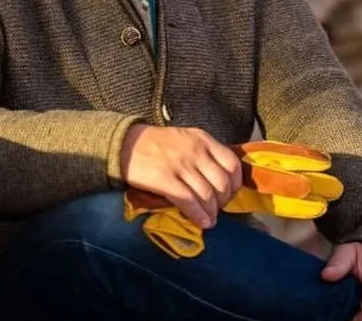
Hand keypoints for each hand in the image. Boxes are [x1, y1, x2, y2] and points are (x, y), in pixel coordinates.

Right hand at [120, 125, 242, 228]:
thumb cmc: (155, 143)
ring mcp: (180, 165)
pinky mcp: (165, 179)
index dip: (235, 183)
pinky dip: (198, 215)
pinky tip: (201, 222)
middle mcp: (195, 151)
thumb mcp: (185, 139)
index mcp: (202, 139)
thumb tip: (221, 178)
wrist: (125, 143)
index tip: (230, 193)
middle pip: (222, 183)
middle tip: (218, 209)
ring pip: (207, 195)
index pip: (232, 163)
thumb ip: (203, 153)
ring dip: (212, 212)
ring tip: (210, 219)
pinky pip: (189, 201)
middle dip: (223, 201)